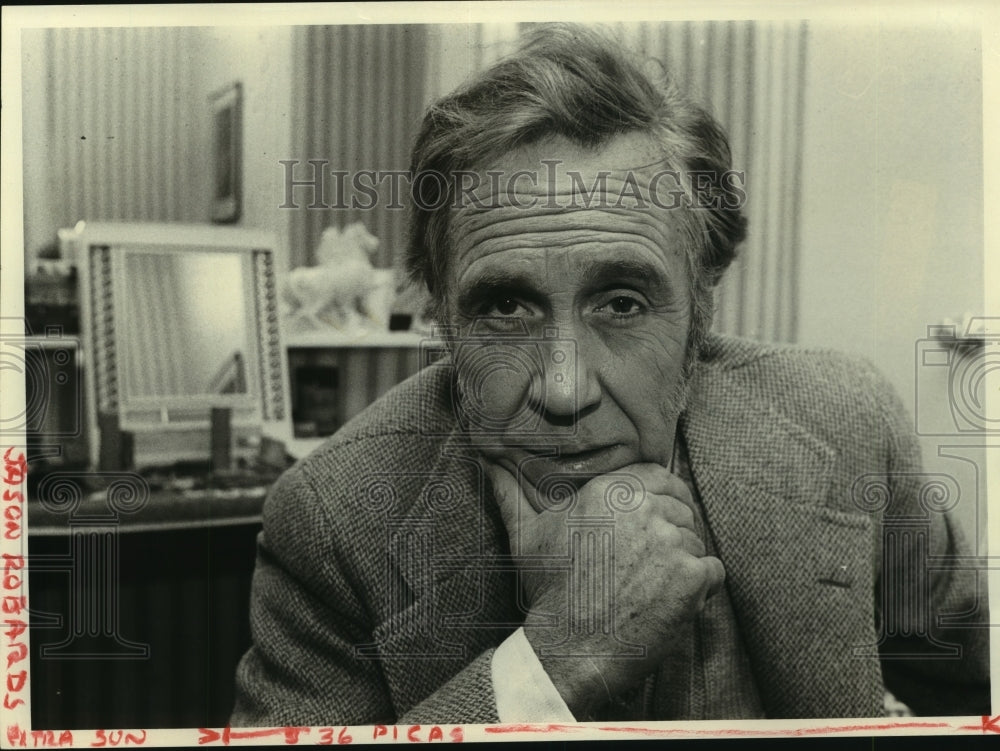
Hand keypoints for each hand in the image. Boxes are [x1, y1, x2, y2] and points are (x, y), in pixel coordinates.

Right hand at [485, 461, 725, 717]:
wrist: (570, 647)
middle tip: (649, 563)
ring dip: (683, 562)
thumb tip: (487, 460)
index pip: (661, 476)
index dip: (662, 498)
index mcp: (612, 490)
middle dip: (672, 533)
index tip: (653, 521)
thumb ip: (511, 492)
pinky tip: (670, 600)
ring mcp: (672, 541)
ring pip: (697, 540)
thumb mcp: (526, 534)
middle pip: (682, 509)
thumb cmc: (549, 590)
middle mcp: (645, 508)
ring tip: (651, 586)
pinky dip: (701, 588)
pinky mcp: (692, 576)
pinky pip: (714, 571)